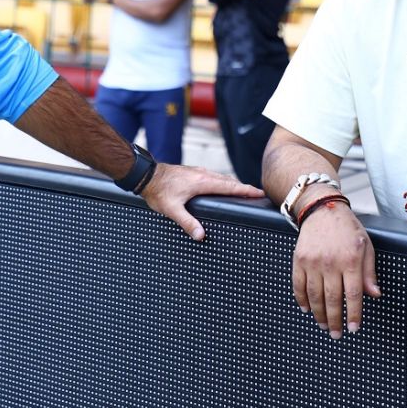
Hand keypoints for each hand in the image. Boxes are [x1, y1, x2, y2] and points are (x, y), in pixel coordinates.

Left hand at [139, 164, 264, 240]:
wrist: (146, 174)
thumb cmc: (158, 191)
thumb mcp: (172, 209)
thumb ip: (187, 223)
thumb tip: (201, 236)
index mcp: (202, 182)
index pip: (230, 186)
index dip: (246, 190)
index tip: (260, 192)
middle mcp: (202, 174)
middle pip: (229, 181)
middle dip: (243, 187)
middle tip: (256, 194)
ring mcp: (197, 171)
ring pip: (221, 177)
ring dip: (232, 184)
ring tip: (241, 191)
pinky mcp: (192, 171)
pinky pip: (213, 176)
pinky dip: (222, 181)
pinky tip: (219, 186)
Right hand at [291, 204, 380, 338]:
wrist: (323, 209)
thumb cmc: (347, 229)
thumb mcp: (366, 247)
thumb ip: (369, 273)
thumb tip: (374, 294)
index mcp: (351, 260)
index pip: (353, 295)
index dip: (353, 314)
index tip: (354, 329)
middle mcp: (331, 262)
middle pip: (332, 299)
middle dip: (335, 321)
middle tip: (337, 334)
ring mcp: (313, 261)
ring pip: (315, 295)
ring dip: (319, 314)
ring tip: (323, 325)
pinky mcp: (299, 259)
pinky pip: (298, 285)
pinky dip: (302, 299)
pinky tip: (307, 308)